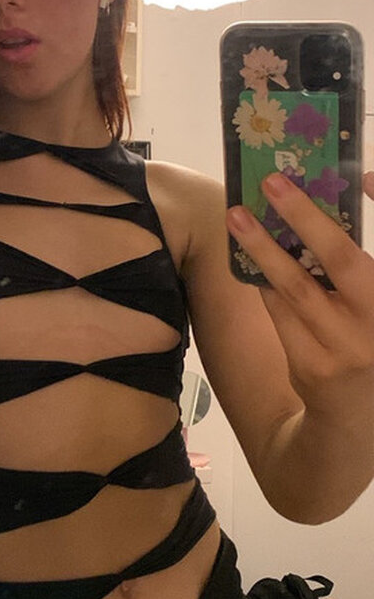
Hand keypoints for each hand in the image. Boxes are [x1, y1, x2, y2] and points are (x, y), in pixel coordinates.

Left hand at [225, 170, 373, 420]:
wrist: (356, 423)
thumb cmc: (367, 346)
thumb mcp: (371, 305)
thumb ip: (356, 269)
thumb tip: (327, 210)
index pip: (373, 254)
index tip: (366, 175)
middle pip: (345, 260)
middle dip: (307, 218)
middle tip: (273, 183)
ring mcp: (351, 348)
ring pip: (299, 287)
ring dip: (264, 248)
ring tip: (238, 216)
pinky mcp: (314, 366)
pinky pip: (280, 313)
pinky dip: (263, 282)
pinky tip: (245, 257)